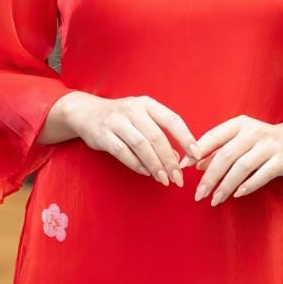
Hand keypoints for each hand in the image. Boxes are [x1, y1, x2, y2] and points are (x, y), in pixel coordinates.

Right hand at [49, 90, 198, 186]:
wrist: (86, 112)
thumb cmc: (121, 119)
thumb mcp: (142, 118)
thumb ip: (159, 135)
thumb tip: (178, 159)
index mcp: (147, 104)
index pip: (172, 120)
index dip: (186, 138)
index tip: (196, 155)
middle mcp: (132, 109)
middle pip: (156, 137)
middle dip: (169, 160)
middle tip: (178, 178)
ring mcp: (116, 121)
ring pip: (141, 145)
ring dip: (154, 165)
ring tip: (164, 180)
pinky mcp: (103, 134)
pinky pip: (122, 152)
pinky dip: (136, 164)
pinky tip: (146, 173)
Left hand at [186, 115, 282, 204]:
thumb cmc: (259, 142)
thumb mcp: (238, 141)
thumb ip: (217, 151)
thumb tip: (196, 165)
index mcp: (239, 124)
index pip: (213, 136)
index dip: (196, 152)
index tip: (182, 167)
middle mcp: (254, 132)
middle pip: (226, 155)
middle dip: (210, 177)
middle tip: (199, 194)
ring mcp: (269, 145)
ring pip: (242, 167)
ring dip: (226, 185)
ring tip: (215, 200)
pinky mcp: (282, 159)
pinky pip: (263, 174)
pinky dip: (248, 185)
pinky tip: (236, 194)